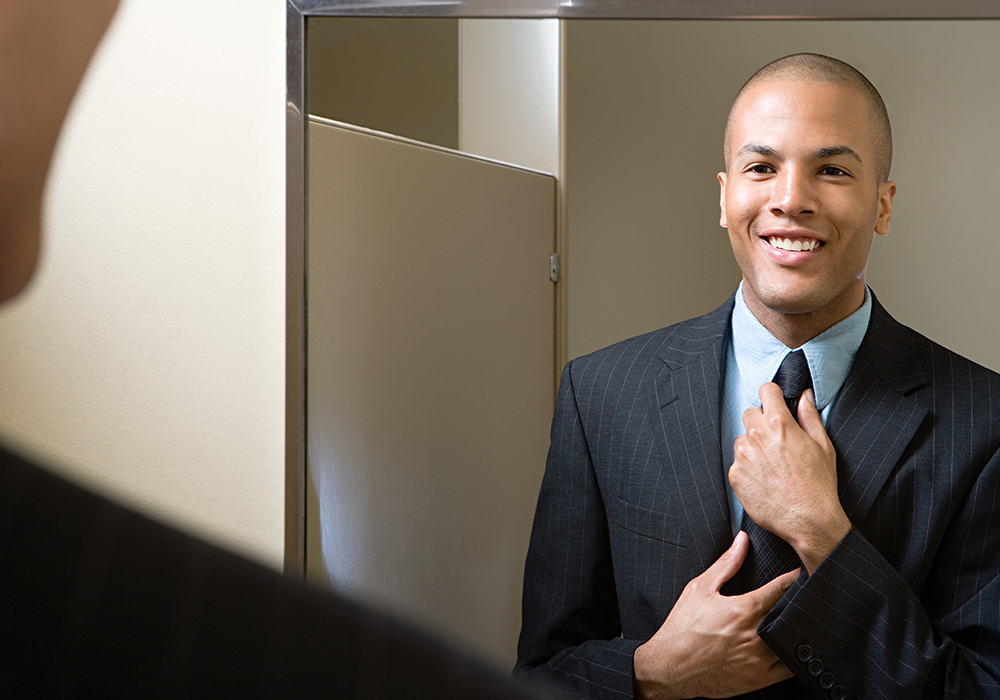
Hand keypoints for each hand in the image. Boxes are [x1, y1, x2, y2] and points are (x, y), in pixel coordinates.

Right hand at [633, 532, 796, 699]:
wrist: (669, 667)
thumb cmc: (682, 627)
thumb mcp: (700, 589)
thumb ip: (726, 564)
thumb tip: (742, 540)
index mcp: (743, 609)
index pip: (782, 588)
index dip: (797, 578)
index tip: (807, 570)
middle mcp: (755, 634)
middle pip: (793, 613)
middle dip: (802, 601)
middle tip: (809, 594)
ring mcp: (759, 659)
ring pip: (794, 641)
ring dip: (800, 627)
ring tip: (804, 618)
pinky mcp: (760, 679)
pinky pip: (791, 668)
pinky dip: (797, 654)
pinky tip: (794, 645)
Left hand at [730, 385, 849, 572]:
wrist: (808, 520)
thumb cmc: (819, 484)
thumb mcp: (823, 445)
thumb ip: (810, 416)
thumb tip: (805, 396)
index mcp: (779, 424)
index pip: (766, 391)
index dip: (773, 396)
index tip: (776, 405)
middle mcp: (756, 436)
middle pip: (750, 413)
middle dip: (762, 421)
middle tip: (777, 440)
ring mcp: (743, 456)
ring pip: (742, 438)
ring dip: (753, 445)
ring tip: (773, 464)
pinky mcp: (735, 475)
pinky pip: (738, 462)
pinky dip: (748, 467)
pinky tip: (765, 479)